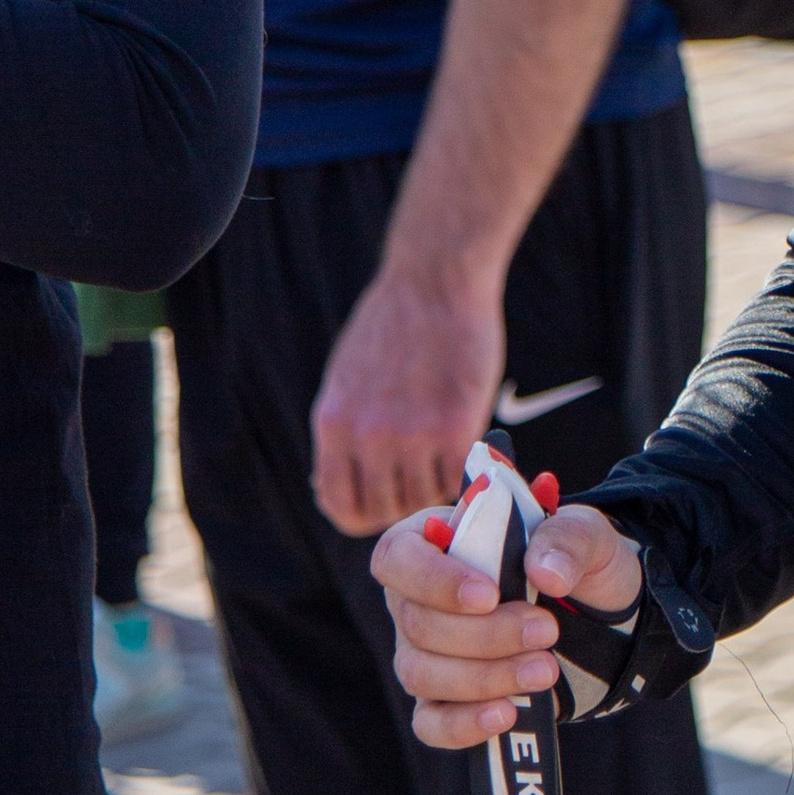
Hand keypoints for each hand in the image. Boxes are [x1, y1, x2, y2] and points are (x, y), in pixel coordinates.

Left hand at [312, 261, 504, 534]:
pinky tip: (465, 445)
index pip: (339, 505)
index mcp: (333, 424)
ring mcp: (412, 436)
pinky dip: (463, 470)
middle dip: (404, 500)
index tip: (384, 500)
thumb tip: (328, 483)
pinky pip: (457, 478)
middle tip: (424, 477)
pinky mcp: (456, 428)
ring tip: (445, 454)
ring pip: (423, 497)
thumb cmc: (395, 323)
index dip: (364, 513)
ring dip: (436, 482)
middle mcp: (367, 437)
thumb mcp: (345, 378)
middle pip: (384, 509)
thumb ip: (343, 431)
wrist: (435, 280)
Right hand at [374, 500, 645, 750]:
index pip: (398, 556)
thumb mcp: (586, 535)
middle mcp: (416, 601)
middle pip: (416, 624)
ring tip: (545, 670)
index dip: (434, 580)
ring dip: (484, 677)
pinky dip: (464, 723)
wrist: (594, 619)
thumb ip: (569, 539)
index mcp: (434, 544)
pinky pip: (431, 723)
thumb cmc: (571, 564)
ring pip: (421, 674)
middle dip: (485, 634)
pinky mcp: (444, 701)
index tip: (490, 595)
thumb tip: (547, 573)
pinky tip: (506, 714)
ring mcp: (423, 654)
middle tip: (547, 631)